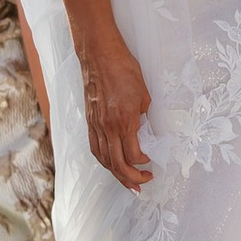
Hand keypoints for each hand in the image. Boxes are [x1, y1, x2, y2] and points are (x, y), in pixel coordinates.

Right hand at [76, 24, 154, 189]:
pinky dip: (103, 160)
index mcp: (124, 119)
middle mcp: (107, 126)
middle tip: (142, 185)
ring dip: (116, 174)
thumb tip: (145, 130)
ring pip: (104, 159)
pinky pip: (95, 148)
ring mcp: (96, 124)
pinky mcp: (89, 120)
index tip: (150, 162)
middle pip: (117, 163)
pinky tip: (110, 164)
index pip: (132, 154)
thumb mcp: (144, 93)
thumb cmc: (124, 69)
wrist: (99, 55)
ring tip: (126, 182)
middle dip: (130, 179)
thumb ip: (144, 115)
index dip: (142, 163)